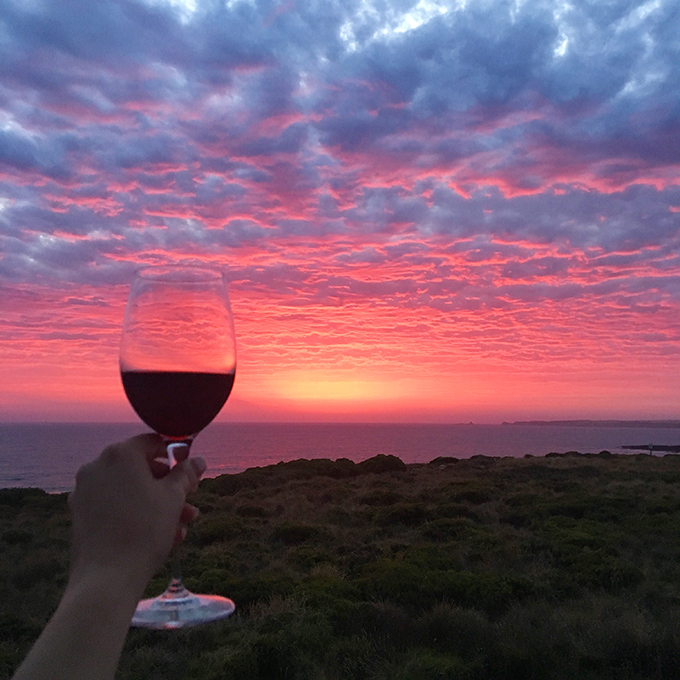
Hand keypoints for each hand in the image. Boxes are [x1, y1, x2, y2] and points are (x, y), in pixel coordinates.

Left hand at [68, 434, 205, 595]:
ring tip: (182, 525)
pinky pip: (116, 505)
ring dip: (158, 503)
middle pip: (141, 467)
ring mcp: (85, 491)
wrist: (107, 578)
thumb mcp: (173, 497)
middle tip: (190, 500)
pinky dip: (137, 513)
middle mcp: (97, 466)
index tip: (191, 472)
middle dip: (169, 485)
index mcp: (120, 454)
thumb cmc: (144, 530)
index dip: (177, 455)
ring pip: (130, 489)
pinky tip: (161, 534)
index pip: (153, 442)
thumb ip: (186, 474)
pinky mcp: (81, 514)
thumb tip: (197, 461)